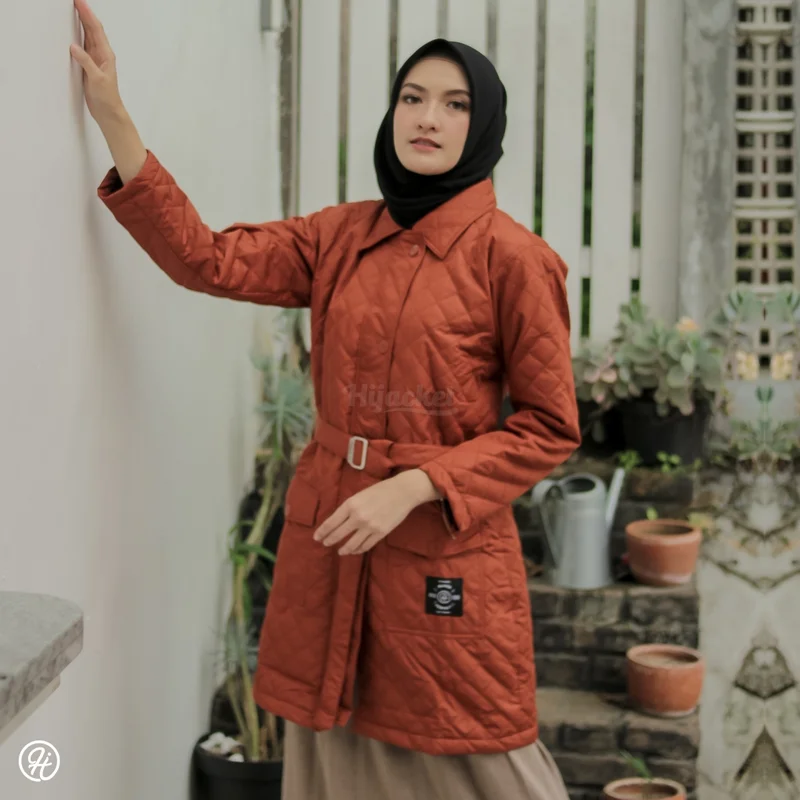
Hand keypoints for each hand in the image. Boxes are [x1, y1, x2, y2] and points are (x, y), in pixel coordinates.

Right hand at [70, 0, 124, 124]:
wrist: (108, 112)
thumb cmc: (107, 98)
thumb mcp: (97, 79)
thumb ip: (86, 62)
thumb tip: (74, 47)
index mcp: (106, 54)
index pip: (96, 29)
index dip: (88, 14)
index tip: (80, 2)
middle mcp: (101, 54)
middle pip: (92, 29)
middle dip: (84, 13)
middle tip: (76, 1)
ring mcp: (95, 59)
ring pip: (87, 36)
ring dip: (81, 22)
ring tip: (75, 10)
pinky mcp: (89, 66)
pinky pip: (82, 47)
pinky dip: (77, 36)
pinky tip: (72, 32)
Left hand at [313, 471, 432, 555]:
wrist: (402, 492)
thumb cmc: (380, 490)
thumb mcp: (360, 495)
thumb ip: (349, 508)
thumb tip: (338, 521)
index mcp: (350, 504)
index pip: (331, 522)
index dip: (322, 532)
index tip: (316, 537)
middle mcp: (357, 517)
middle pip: (338, 534)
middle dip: (329, 540)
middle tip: (325, 543)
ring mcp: (369, 527)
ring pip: (351, 544)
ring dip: (344, 549)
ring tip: (340, 551)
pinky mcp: (380, 533)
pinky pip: (365, 546)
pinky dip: (358, 550)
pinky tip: (354, 550)